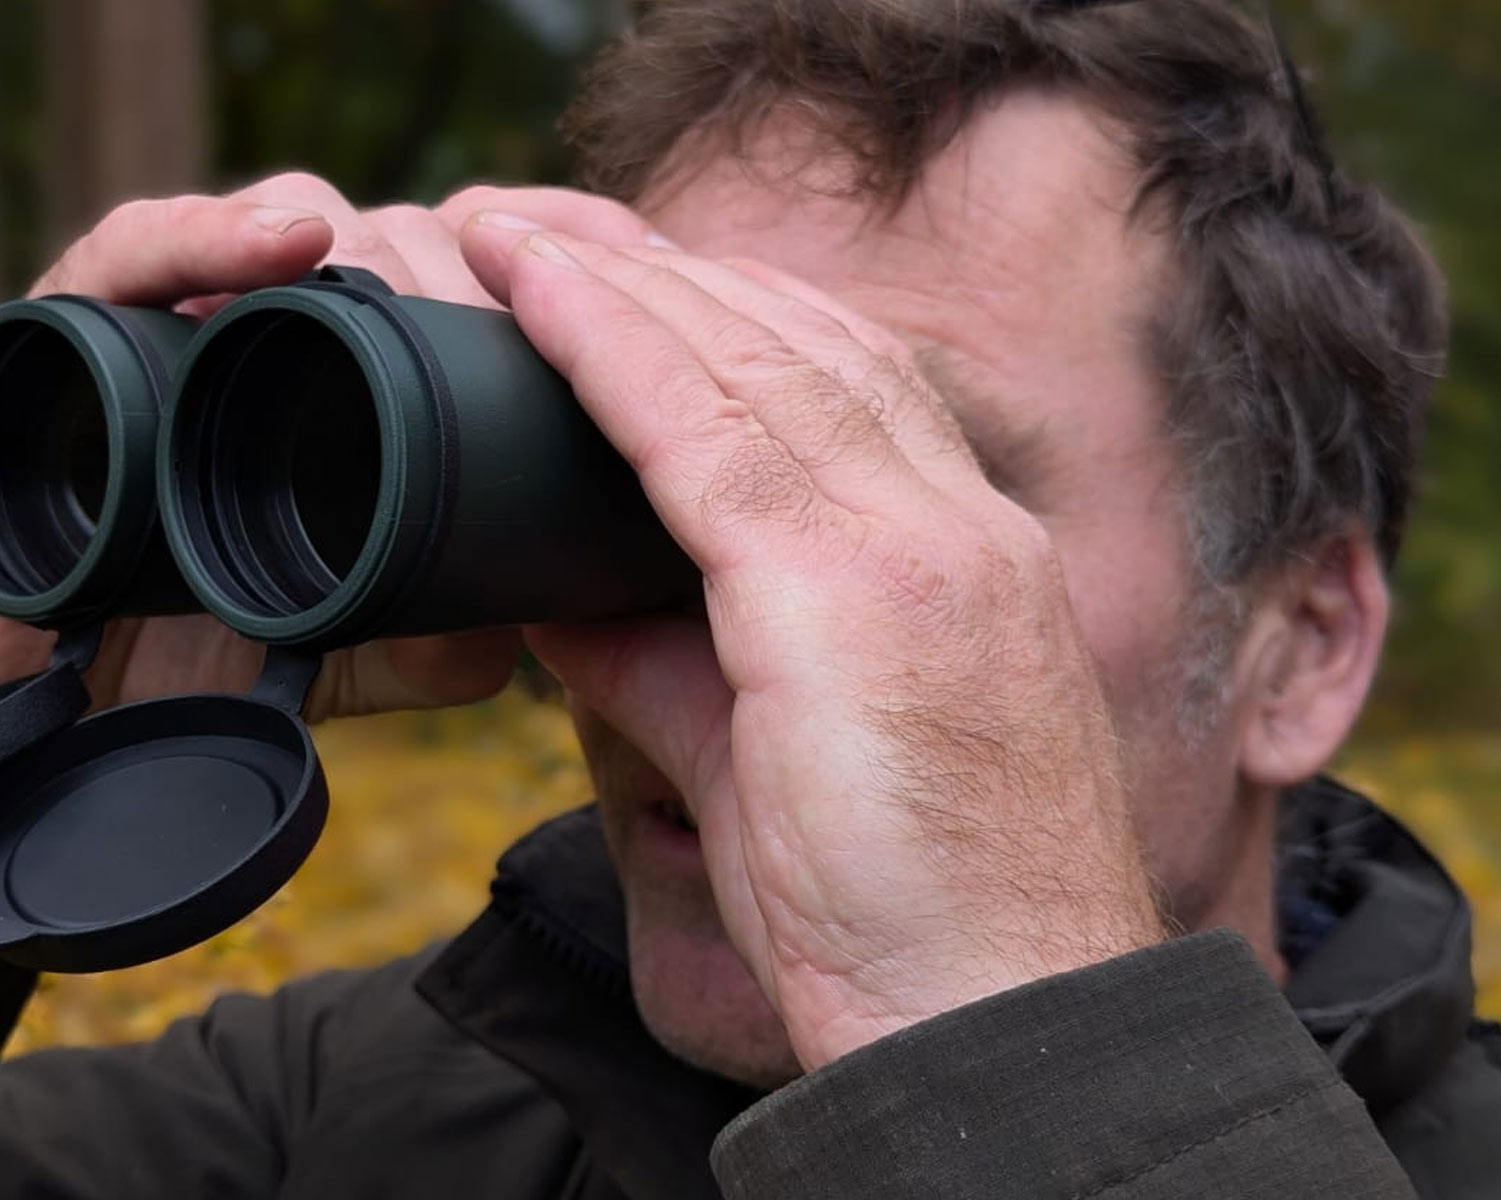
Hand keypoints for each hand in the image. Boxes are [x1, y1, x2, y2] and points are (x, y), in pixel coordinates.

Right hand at [0, 174, 662, 720]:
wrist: (14, 677)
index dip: (550, 272)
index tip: (634, 293)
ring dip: (377, 248)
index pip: (467, 280)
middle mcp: (274, 323)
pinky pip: (145, 242)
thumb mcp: (325, 649)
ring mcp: (182, 305)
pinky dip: (214, 232)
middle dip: (479, 272)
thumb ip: (420, 640)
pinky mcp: (81, 308)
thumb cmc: (171, 639)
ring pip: (301, 223)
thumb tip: (520, 639)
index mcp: (346, 377)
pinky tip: (290, 237)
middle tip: (534, 321)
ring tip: (434, 292)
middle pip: (404, 243)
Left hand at [455, 217, 1165, 1068]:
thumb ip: (663, 661)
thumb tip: (548, 599)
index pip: (849, 387)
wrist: (994, 1020)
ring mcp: (918, 547)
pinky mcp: (852, 593)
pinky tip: (542, 298)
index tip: (630, 283)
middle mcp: (956, 525)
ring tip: (518, 235)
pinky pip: (709, 432)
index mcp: (965, 555)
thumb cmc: (899, 916)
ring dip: (621, 285)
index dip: (732, 318)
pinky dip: (614, 351)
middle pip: (800, 343)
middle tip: (553, 227)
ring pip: (752, 362)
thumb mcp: (766, 758)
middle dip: (667, 273)